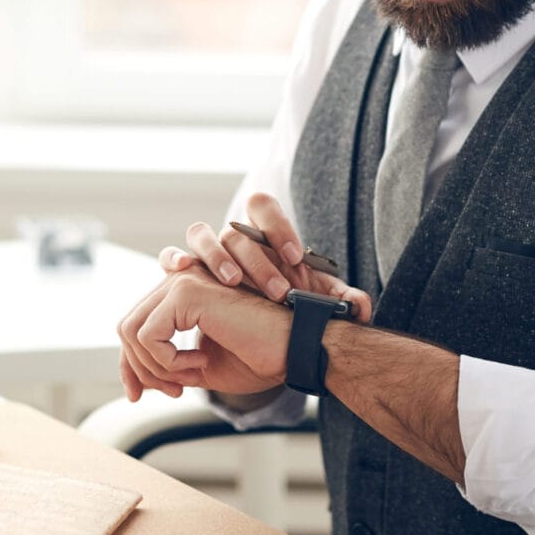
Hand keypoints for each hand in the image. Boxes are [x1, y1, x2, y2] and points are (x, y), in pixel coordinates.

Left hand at [116, 264, 291, 400]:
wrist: (295, 348)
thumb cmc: (259, 356)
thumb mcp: (201, 368)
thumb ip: (168, 366)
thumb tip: (136, 380)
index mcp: (182, 295)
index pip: (135, 325)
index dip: (130, 364)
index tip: (138, 395)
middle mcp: (178, 281)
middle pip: (127, 327)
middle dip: (138, 369)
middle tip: (174, 392)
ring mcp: (182, 281)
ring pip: (131, 330)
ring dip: (156, 367)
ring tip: (192, 376)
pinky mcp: (187, 292)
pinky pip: (148, 335)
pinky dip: (167, 361)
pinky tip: (201, 362)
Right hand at [159, 192, 371, 320]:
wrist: (261, 328)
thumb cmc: (288, 306)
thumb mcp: (315, 303)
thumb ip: (340, 301)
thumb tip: (361, 305)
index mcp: (261, 233)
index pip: (262, 206)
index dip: (277, 227)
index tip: (294, 257)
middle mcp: (232, 238)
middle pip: (237, 230)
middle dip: (257, 260)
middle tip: (278, 291)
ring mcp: (206, 252)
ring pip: (202, 235)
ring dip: (216, 257)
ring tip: (230, 282)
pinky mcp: (186, 273)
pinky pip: (173, 256)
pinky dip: (175, 258)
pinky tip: (182, 270)